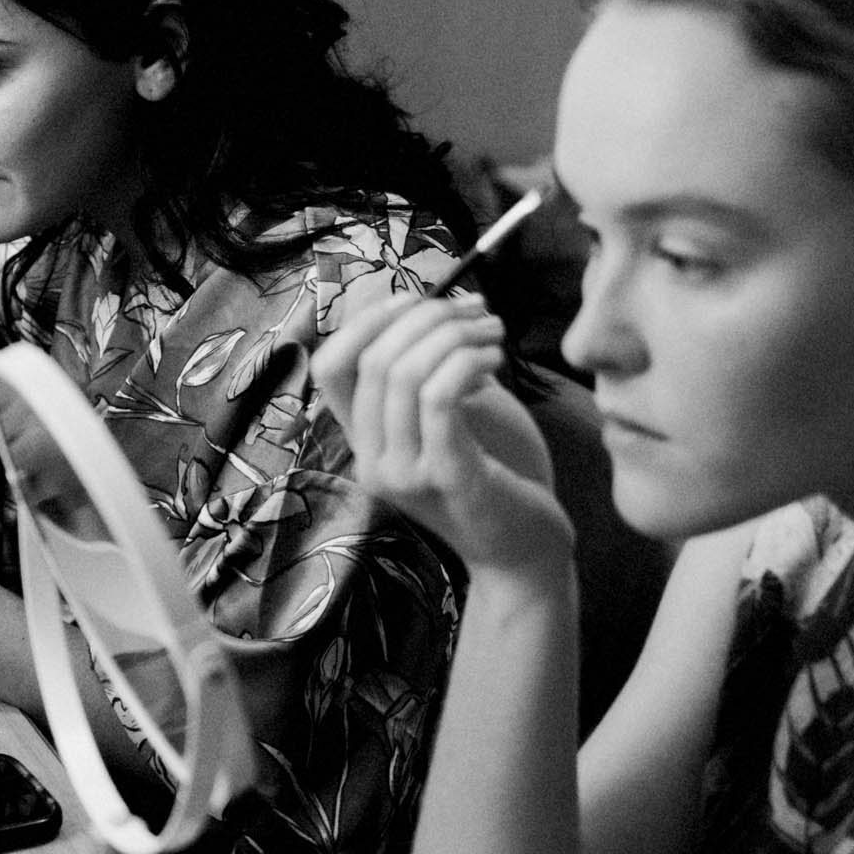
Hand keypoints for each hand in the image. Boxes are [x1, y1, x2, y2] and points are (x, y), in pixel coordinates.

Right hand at [315, 293, 572, 582]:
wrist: (524, 554)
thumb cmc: (497, 476)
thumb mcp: (454, 416)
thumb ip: (432, 371)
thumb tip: (429, 306)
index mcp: (364, 443)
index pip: (329, 366)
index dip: (367, 320)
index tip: (419, 298)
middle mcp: (371, 460)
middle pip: (373, 359)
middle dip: (426, 316)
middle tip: (476, 309)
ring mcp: (403, 473)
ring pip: (405, 372)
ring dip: (454, 335)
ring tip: (493, 331)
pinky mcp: (445, 477)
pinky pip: (439, 398)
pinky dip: (468, 362)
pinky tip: (495, 359)